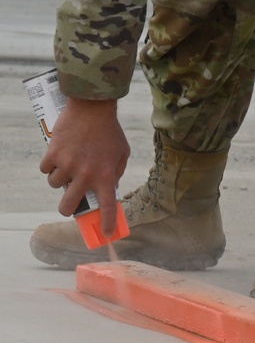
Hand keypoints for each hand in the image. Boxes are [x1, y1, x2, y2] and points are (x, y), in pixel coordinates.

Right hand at [39, 97, 128, 235]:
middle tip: (68, 203)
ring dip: (59, 179)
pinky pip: (45, 169)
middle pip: (67, 206)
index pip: (107, 207)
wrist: (92, 108)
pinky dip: (49, 165)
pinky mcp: (53, 154)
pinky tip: (58, 155)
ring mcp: (68, 166)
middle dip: (66, 208)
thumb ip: (116, 172)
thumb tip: (110, 187)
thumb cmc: (109, 131)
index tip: (107, 234)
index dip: (107, 223)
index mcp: (105, 176)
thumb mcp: (122, 153)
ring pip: (54, 185)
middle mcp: (85, 175)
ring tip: (67, 165)